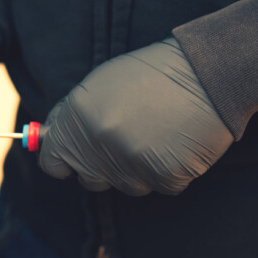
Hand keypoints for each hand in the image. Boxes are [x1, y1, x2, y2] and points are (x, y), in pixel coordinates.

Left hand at [39, 38, 233, 195]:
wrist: (209, 71)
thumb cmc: (153, 73)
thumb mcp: (101, 83)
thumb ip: (71, 116)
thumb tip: (47, 139)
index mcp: (78, 116)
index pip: (52, 162)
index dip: (64, 162)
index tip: (74, 160)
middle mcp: (99, 141)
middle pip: (89, 179)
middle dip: (102, 167)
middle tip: (127, 141)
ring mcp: (132, 161)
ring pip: (126, 186)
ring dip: (138, 169)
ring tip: (157, 134)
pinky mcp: (165, 175)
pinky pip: (160, 186)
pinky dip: (170, 171)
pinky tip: (178, 142)